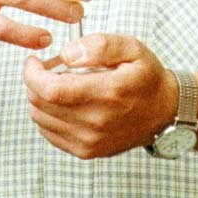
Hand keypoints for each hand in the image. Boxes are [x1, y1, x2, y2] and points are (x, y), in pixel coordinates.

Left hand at [24, 34, 179, 158]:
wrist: (165, 112)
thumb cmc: (145, 77)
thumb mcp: (131, 48)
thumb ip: (99, 45)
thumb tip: (67, 55)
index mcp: (108, 93)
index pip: (51, 89)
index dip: (33, 74)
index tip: (34, 61)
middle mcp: (98, 122)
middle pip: (41, 104)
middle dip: (35, 82)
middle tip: (49, 69)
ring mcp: (91, 141)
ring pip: (41, 119)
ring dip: (41, 98)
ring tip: (58, 85)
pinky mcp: (87, 152)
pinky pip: (49, 133)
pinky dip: (47, 116)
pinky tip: (63, 104)